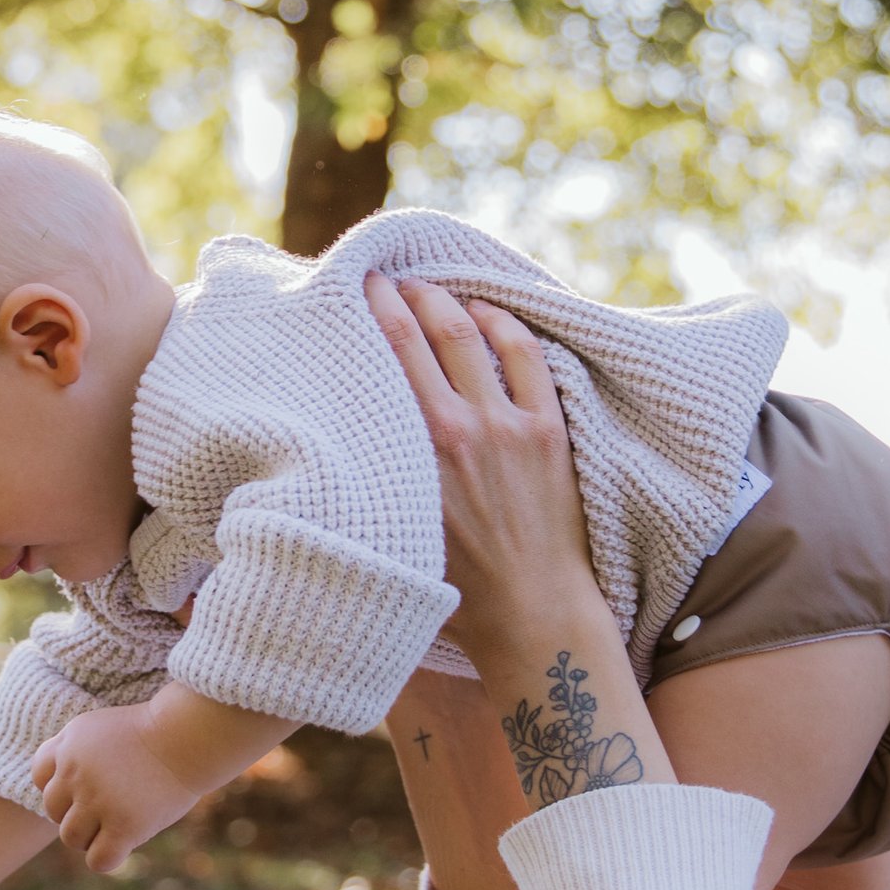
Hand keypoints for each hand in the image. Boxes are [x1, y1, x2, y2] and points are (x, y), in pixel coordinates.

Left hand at [32, 704, 196, 874]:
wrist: (188, 738)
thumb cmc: (150, 731)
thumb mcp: (99, 726)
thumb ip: (70, 748)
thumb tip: (48, 782)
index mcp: (69, 746)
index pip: (40, 777)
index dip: (62, 785)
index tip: (86, 785)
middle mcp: (77, 774)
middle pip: (53, 810)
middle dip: (75, 811)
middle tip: (106, 807)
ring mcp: (99, 801)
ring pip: (71, 838)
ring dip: (89, 836)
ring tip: (114, 825)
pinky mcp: (124, 826)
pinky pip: (98, 860)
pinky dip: (107, 856)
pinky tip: (124, 842)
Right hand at [364, 273, 604, 668]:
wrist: (530, 613)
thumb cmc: (455, 585)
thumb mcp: (396, 526)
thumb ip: (375, 477)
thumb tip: (341, 436)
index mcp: (417, 451)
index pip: (386, 358)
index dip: (369, 314)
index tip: (353, 291)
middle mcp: (460, 428)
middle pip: (423, 333)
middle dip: (400, 295)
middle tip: (383, 277)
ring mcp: (508, 426)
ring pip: (470, 335)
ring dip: (445, 301)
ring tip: (428, 287)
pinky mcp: (548, 432)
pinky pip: (526, 357)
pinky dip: (504, 325)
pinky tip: (486, 313)